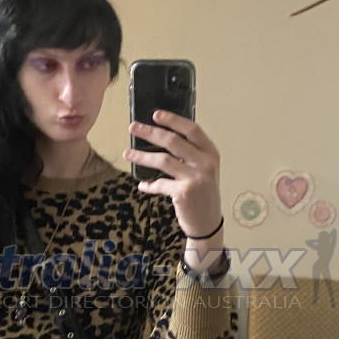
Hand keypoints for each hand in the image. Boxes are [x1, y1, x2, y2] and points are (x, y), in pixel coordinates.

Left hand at [124, 110, 222, 243]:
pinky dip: (149, 185)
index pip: (192, 129)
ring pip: (162, 160)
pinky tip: (142, 185)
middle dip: (150, 132)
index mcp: (211, 153)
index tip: (155, 114)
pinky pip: (160, 184)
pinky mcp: (184, 192)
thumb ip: (190, 155)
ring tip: (127, 153)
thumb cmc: (203, 194)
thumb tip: (161, 138)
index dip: (173, 120)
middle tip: (133, 128)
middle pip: (173, 140)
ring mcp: (195, 177)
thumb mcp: (204, 170)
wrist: (208, 224)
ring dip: (142, 156)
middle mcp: (205, 163)